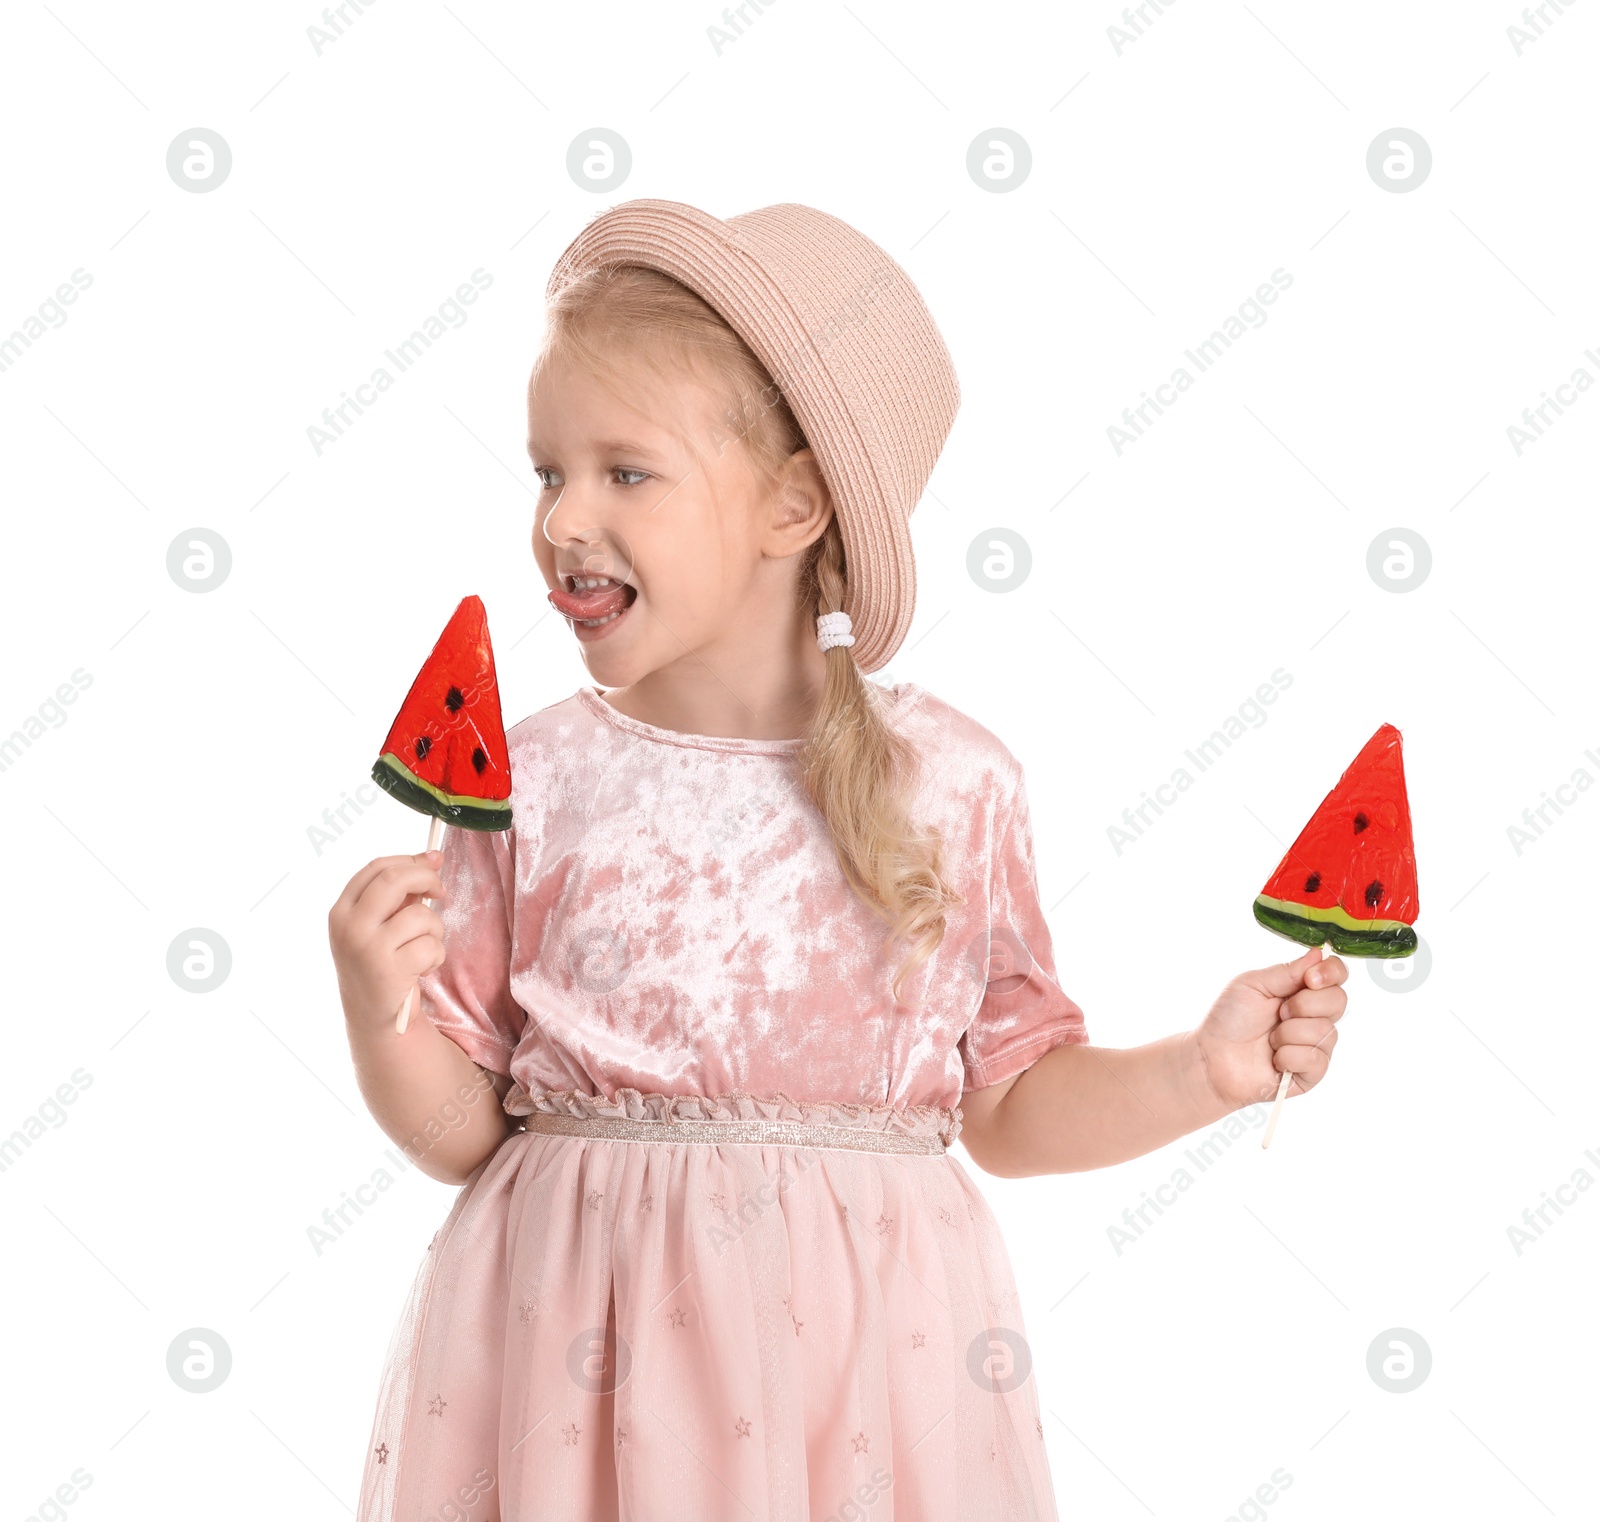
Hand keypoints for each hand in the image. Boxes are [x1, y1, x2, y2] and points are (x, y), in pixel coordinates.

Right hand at [328, 851, 445, 1033]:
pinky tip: (423, 968)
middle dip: (426, 878)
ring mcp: (366, 948)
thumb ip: (402, 892)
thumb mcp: (382, 924)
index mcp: (342, 910)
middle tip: (441, 891)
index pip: (376, 867)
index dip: (410, 859)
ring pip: (420, 914)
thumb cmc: (383, 962)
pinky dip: (436, 955)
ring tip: (424, 948)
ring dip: (435, 929)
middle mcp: (348, 926)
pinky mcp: (389, 970)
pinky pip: (431, 945)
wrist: (375, 1017)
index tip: (433, 861)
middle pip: (394, 879)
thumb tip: (433, 856)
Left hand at [1193, 947, 1347, 1111]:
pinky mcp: (1311, 1073)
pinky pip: (1316, 1059)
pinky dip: (1289, 1056)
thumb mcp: (1253, 985)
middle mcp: (1313, 1016)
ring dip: (1289, 1033)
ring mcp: (1314, 1045)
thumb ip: (1287, 971)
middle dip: (1305, 1004)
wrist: (1212, 1058)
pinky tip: (1274, 1059)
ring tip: (1270, 1039)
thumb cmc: (1228, 1020)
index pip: (1336, 975)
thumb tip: (1319, 953)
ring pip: (1326, 1031)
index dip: (1331, 972)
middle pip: (1338, 1000)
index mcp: (1301, 991)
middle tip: (1279, 1012)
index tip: (1310, 978)